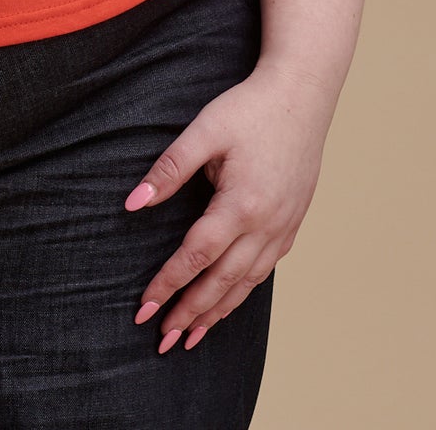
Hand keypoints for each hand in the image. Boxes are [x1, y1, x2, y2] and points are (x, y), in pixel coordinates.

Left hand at [124, 64, 336, 352]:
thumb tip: (132, 203)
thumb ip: (169, 170)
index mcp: (241, 205)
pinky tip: (228, 300)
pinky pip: (265, 270)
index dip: (168, 284)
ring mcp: (284, 228)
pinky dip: (242, 292)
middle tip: (162, 340)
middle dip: (190, 313)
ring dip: (217, 312)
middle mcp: (266, 225)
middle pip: (222, 282)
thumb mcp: (204, 131)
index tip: (144, 308)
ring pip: (246, 283)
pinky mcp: (292, 223)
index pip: (196, 257)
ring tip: (192, 336)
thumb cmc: (249, 108)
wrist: (302, 94)